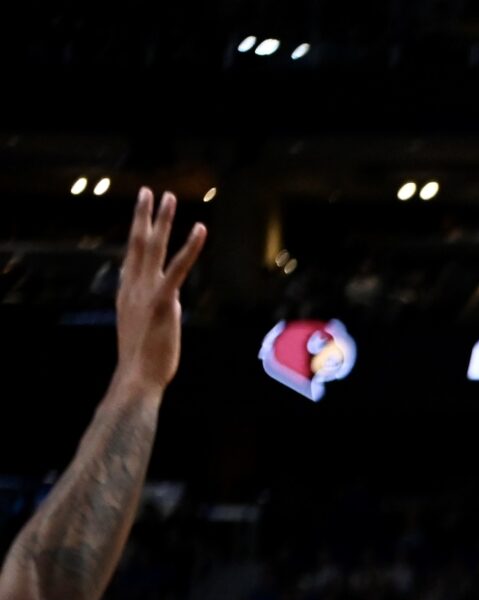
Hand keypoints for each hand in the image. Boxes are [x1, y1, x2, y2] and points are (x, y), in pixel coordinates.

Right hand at [113, 188, 207, 392]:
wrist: (137, 376)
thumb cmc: (142, 358)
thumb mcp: (143, 327)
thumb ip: (153, 309)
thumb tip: (168, 302)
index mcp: (127, 292)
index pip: (132, 256)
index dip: (138, 234)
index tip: (143, 216)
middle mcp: (133, 286)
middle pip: (138, 243)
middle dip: (145, 216)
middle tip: (150, 192)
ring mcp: (146, 292)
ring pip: (153, 247)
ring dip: (162, 219)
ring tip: (168, 196)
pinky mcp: (163, 301)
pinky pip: (178, 268)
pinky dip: (190, 247)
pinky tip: (199, 229)